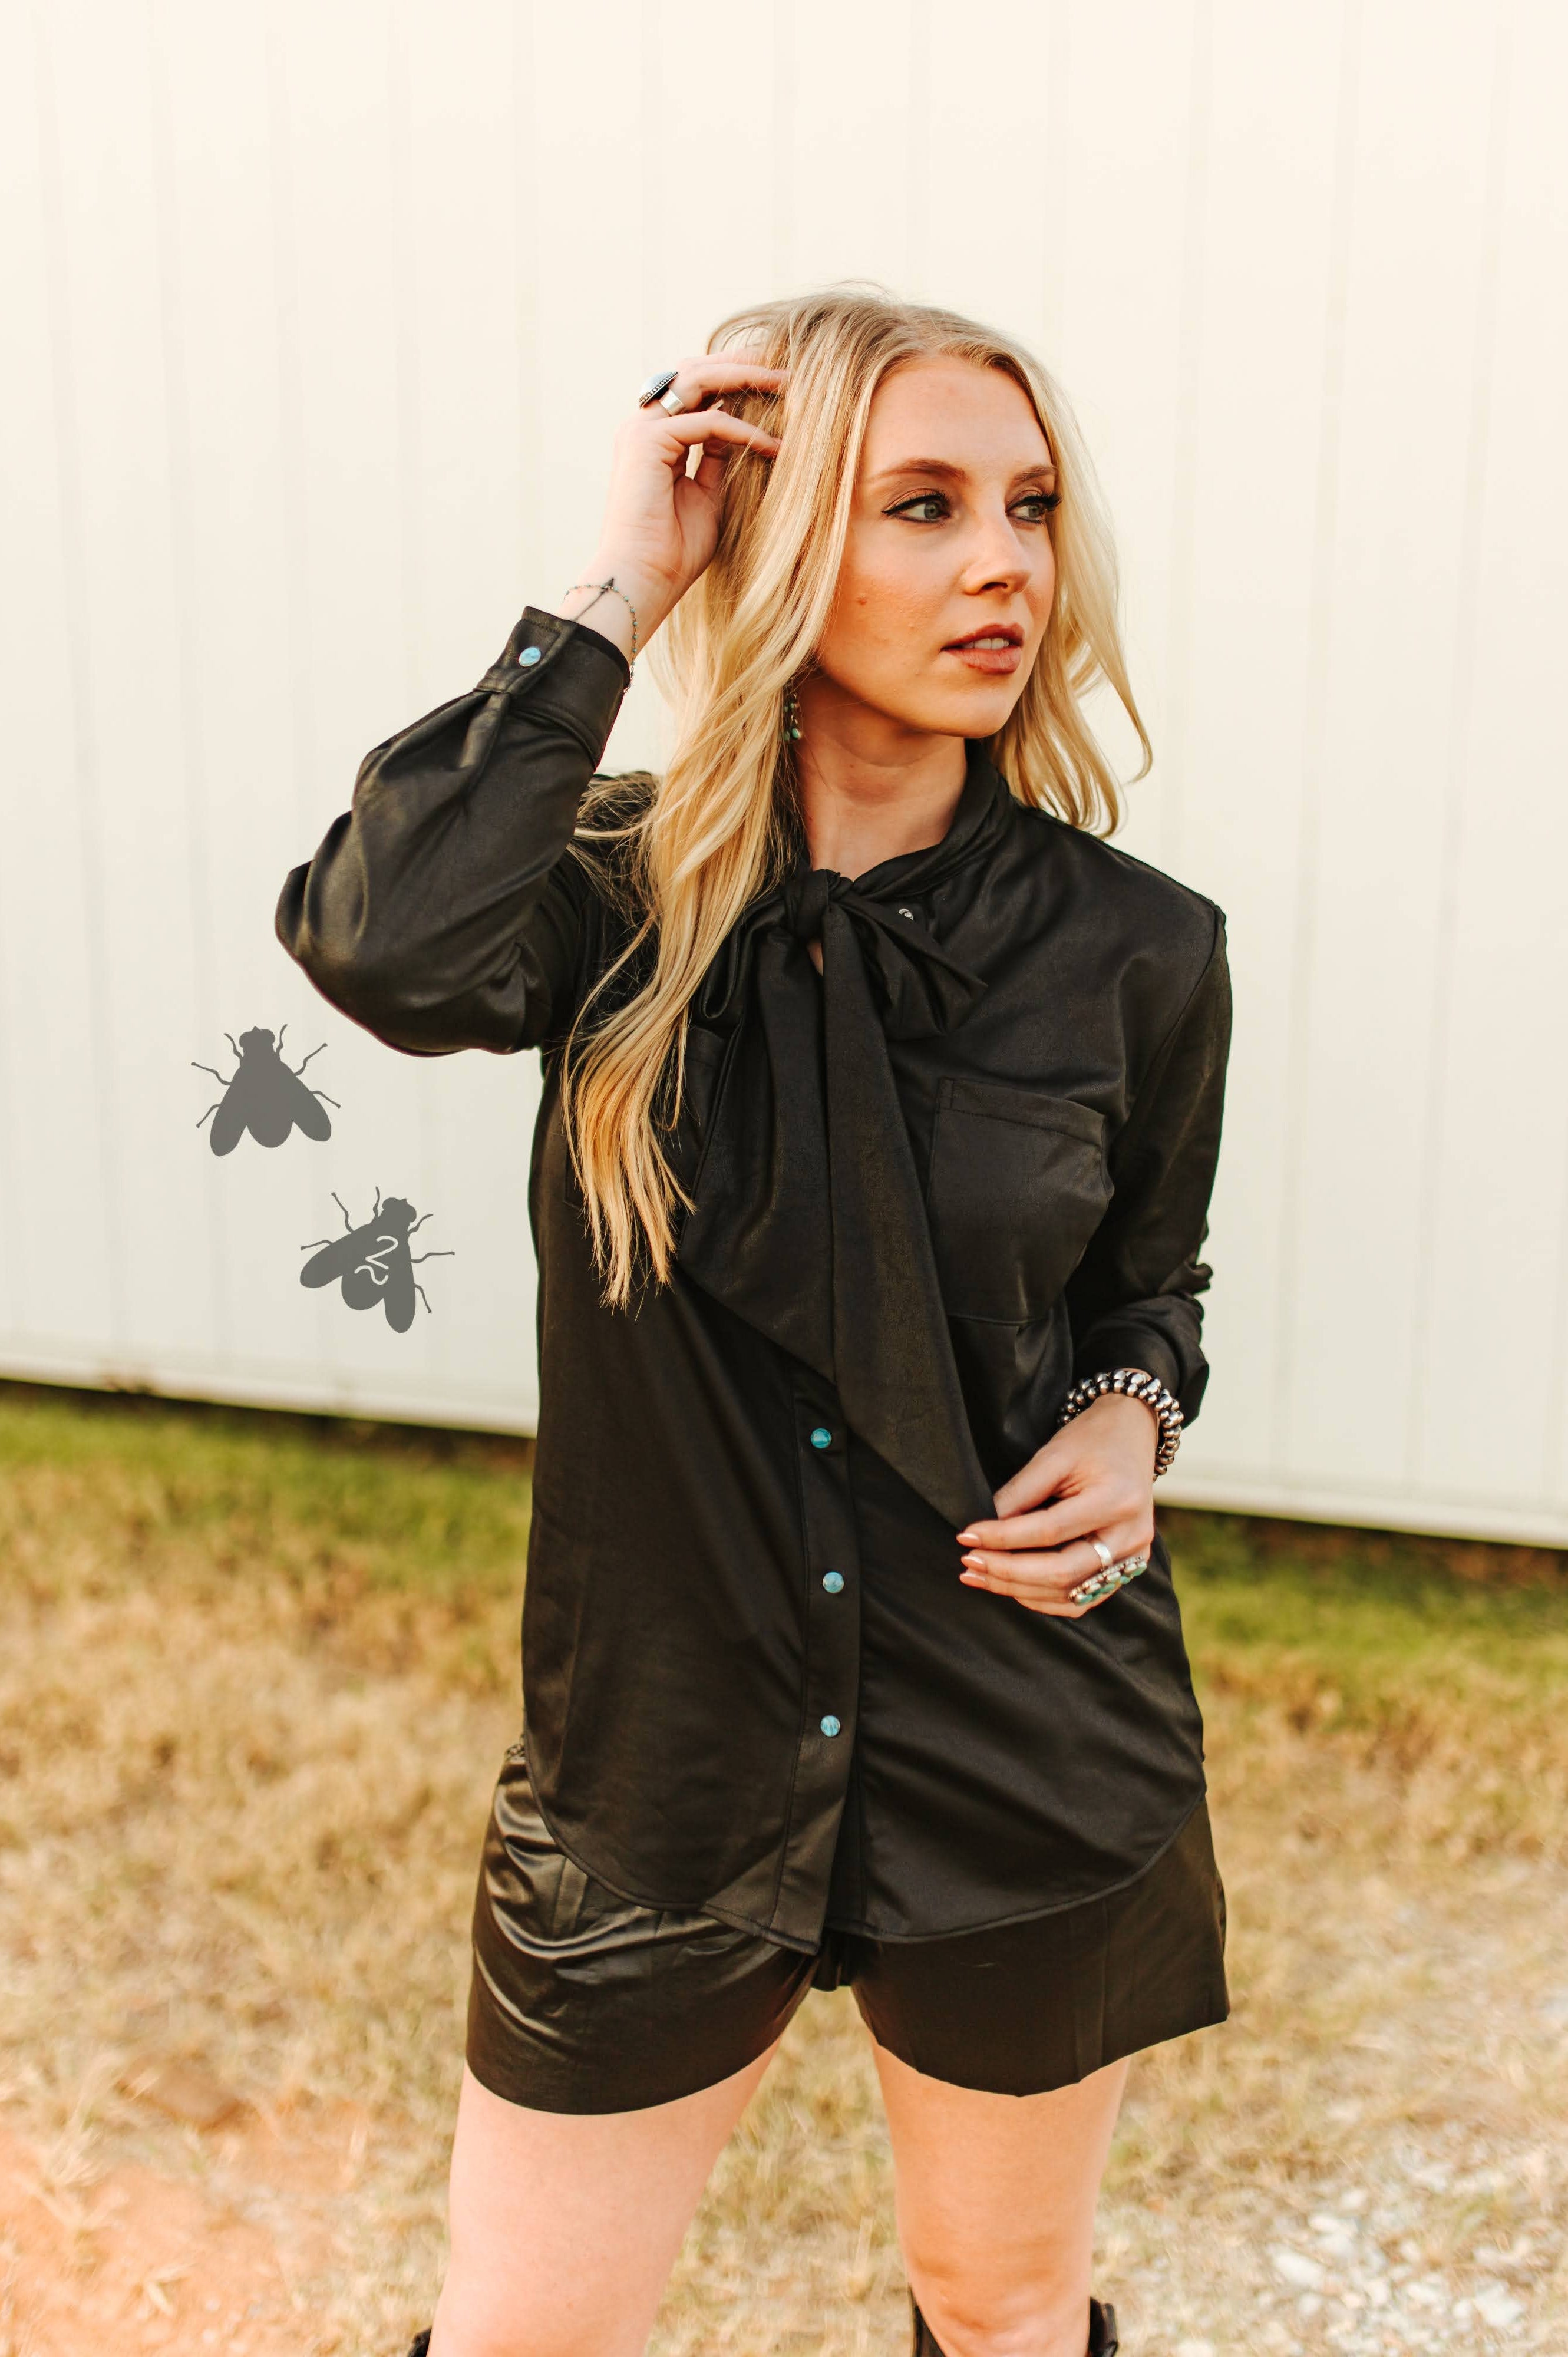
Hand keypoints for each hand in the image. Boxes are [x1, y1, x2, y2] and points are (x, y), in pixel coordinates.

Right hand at [552, 357, 786, 656]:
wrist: (644, 581)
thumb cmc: (674, 552)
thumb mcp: (708, 496)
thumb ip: (720, 459)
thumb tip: (745, 432)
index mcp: (656, 436)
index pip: (696, 387)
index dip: (737, 378)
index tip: (779, 382)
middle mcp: (645, 425)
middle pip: (696, 370)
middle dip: (743, 363)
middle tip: (788, 368)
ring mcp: (642, 430)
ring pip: (699, 380)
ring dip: (747, 378)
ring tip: (789, 384)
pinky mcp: (647, 443)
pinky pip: (708, 423)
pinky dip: (745, 431)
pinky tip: (774, 446)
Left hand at [954, 1393, 1157, 1617]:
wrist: (1132, 1434)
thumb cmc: (1092, 1439)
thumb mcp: (1053, 1455)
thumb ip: (1020, 1494)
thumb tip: (984, 1531)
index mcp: (1117, 1501)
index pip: (1049, 1531)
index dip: (1003, 1538)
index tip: (967, 1536)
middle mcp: (1131, 1536)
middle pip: (1062, 1573)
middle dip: (1008, 1573)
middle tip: (969, 1563)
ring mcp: (1133, 1557)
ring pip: (1070, 1594)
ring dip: (1020, 1591)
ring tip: (981, 1576)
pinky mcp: (1127, 1568)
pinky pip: (1083, 1600)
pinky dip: (1045, 1599)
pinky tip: (1014, 1588)